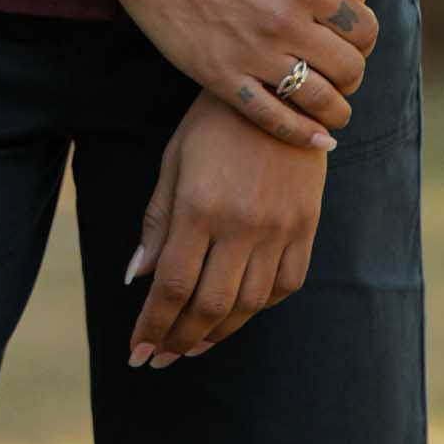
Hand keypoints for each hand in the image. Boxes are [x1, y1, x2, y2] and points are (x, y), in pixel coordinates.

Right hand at [103, 0, 400, 148]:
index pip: (363, 28)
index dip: (367, 39)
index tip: (355, 42)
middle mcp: (284, 22)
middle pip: (348, 69)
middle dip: (354, 77)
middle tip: (344, 76)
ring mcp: (253, 54)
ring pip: (317, 100)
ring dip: (337, 111)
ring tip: (336, 111)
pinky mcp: (222, 78)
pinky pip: (272, 118)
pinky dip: (301, 134)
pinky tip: (317, 139)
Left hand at [124, 88, 327, 368]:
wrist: (283, 88)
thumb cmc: (215, 121)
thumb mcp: (175, 159)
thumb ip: (158, 221)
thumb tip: (136, 278)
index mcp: (200, 205)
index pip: (173, 286)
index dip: (152, 325)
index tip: (137, 350)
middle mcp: (242, 223)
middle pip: (210, 306)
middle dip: (179, 339)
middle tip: (160, 356)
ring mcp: (280, 227)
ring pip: (249, 304)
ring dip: (217, 333)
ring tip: (193, 343)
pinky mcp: (307, 225)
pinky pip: (286, 285)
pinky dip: (260, 307)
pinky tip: (239, 311)